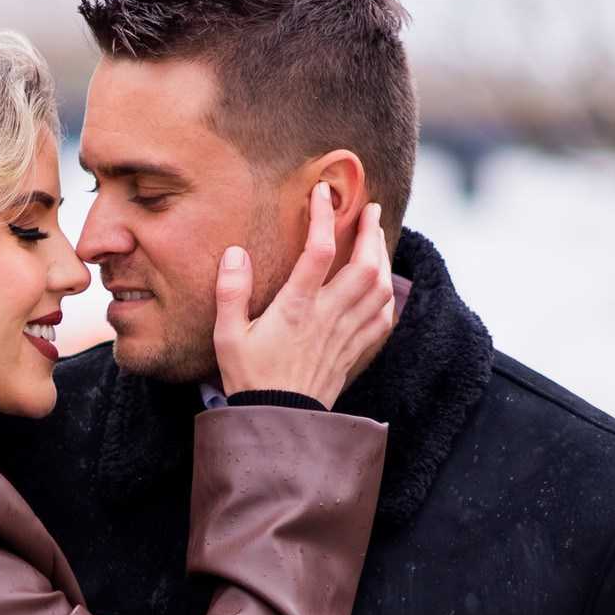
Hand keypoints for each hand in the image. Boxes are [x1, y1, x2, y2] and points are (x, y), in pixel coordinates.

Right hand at [213, 190, 397, 408]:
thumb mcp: (227, 336)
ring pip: (379, 288)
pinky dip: (387, 296)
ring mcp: (344, 335)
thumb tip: (235, 253)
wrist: (278, 423)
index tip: (323, 192)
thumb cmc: (249, 379)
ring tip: (377, 239)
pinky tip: (381, 286)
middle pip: (364, 265)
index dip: (324, 216)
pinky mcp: (353, 352)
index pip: (318, 251)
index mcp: (295, 308)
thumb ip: (230, 292)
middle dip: (370, 232)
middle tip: (369, 209)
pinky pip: (382, 319)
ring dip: (383, 258)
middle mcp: (326, 317)